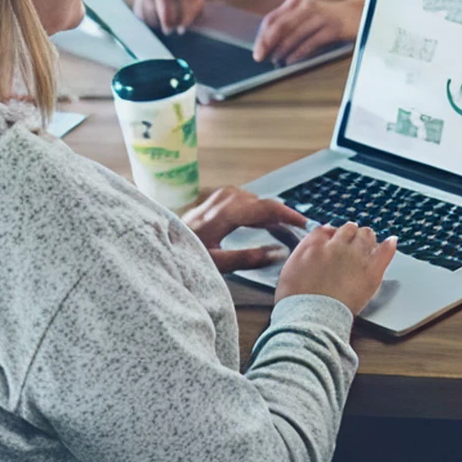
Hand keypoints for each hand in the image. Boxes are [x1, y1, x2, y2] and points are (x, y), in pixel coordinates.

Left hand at [180, 186, 306, 272]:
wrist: (157, 248)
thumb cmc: (185, 256)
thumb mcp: (219, 263)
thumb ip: (250, 258)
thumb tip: (279, 253)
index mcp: (226, 213)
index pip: (266, 207)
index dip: (288, 215)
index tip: (304, 223)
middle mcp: (221, 201)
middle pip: (260, 201)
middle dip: (279, 214)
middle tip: (294, 230)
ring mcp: (214, 200)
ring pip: (249, 198)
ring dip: (265, 210)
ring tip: (277, 226)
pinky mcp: (209, 203)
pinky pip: (238, 199)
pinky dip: (251, 207)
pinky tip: (254, 220)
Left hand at [254, 0, 361, 65]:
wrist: (357, 14)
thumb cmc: (327, 19)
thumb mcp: (306, 17)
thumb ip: (289, 26)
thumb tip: (268, 47)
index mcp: (296, 2)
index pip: (272, 19)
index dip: (261, 36)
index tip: (256, 51)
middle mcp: (306, 6)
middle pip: (280, 25)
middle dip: (267, 43)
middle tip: (260, 58)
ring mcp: (320, 16)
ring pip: (294, 34)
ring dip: (282, 50)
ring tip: (275, 62)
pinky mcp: (332, 27)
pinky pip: (310, 42)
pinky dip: (298, 53)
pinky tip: (291, 61)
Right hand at [275, 222, 397, 315]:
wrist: (311, 318)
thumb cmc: (297, 301)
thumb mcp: (290, 269)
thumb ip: (304, 251)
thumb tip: (314, 244)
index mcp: (315, 244)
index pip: (328, 229)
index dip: (332, 235)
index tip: (334, 240)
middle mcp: (337, 245)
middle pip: (349, 229)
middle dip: (350, 235)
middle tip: (351, 244)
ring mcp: (356, 257)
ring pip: (367, 235)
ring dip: (366, 239)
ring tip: (367, 244)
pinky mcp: (371, 272)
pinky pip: (385, 251)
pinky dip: (389, 245)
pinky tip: (391, 242)